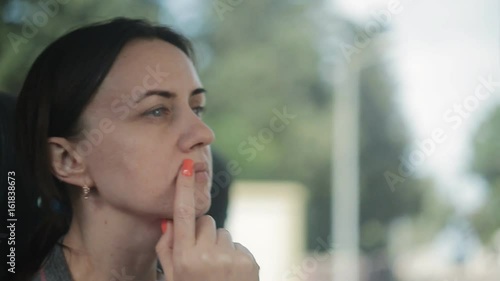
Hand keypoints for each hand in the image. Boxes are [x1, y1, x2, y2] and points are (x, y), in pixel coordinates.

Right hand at [156, 159, 259, 280]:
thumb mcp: (171, 277)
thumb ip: (166, 249)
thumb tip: (169, 220)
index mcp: (183, 258)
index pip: (182, 215)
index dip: (184, 188)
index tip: (188, 166)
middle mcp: (206, 256)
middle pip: (206, 221)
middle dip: (202, 233)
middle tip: (200, 257)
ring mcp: (229, 259)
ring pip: (223, 232)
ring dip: (219, 245)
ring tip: (216, 270)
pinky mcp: (248, 262)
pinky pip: (238, 245)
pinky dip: (233, 256)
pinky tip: (229, 275)